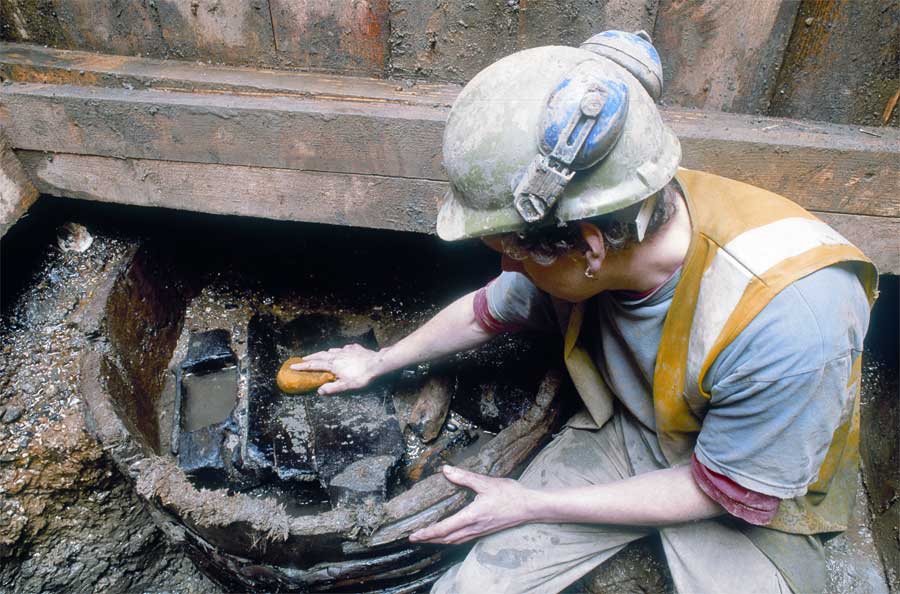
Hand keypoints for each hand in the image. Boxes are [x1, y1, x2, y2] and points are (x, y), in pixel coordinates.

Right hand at [289, 343, 382, 394]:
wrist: (377, 364)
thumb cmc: (362, 376)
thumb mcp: (347, 386)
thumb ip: (332, 388)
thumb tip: (319, 390)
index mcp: (333, 365)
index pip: (314, 365)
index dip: (302, 366)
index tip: (292, 366)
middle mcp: (337, 355)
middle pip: (320, 355)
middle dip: (310, 357)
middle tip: (302, 359)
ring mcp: (347, 350)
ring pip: (332, 350)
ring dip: (324, 353)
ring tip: (321, 355)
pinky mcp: (355, 349)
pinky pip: (345, 348)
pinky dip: (340, 350)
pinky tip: (343, 350)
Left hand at [408, 465, 540, 544]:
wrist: (529, 507)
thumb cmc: (510, 494)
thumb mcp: (486, 482)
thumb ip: (464, 477)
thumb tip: (446, 470)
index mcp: (472, 516)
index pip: (444, 528)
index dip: (427, 533)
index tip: (414, 535)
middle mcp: (474, 527)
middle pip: (446, 539)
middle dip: (429, 539)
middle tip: (414, 538)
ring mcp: (480, 531)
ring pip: (454, 541)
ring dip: (439, 541)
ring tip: (427, 538)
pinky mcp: (484, 531)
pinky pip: (463, 539)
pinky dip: (451, 539)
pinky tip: (449, 535)